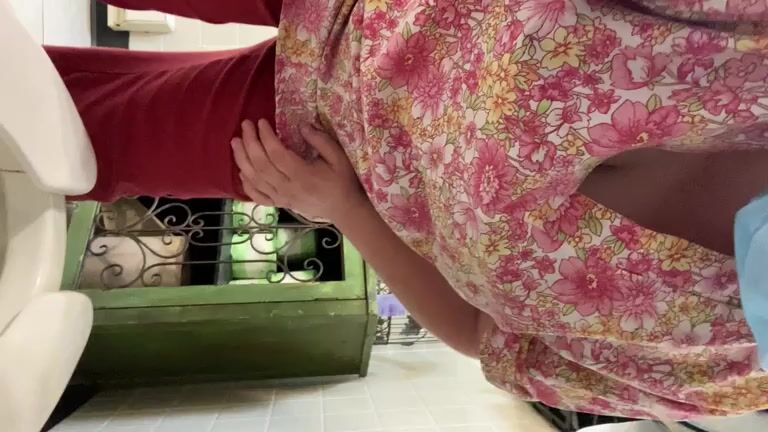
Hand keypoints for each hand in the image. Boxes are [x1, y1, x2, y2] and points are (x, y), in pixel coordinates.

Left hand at [231, 119, 366, 222]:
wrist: (344, 209)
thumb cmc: (343, 181)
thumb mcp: (338, 157)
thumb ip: (321, 140)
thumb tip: (302, 125)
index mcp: (303, 175)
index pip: (277, 154)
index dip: (266, 137)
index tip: (262, 122)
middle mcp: (288, 188)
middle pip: (262, 165)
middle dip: (250, 143)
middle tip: (245, 125)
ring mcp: (282, 198)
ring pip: (255, 180)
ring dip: (242, 160)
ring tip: (236, 142)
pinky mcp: (280, 204)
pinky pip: (258, 196)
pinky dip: (247, 185)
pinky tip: (241, 171)